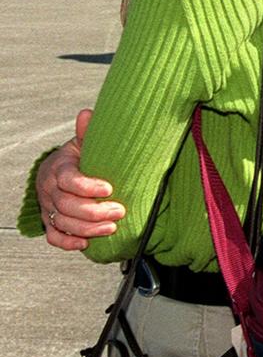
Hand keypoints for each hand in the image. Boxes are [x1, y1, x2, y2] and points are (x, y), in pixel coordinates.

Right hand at [35, 110, 124, 250]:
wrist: (55, 171)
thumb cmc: (75, 157)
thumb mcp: (82, 143)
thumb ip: (87, 132)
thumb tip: (88, 113)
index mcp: (59, 169)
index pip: (68, 179)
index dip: (87, 186)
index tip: (109, 188)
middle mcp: (50, 190)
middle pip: (66, 205)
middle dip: (94, 211)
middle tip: (119, 211)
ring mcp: (48, 207)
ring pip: (62, 223)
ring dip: (87, 228)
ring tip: (111, 228)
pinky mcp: (50, 221)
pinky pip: (53, 237)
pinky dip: (68, 242)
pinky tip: (85, 244)